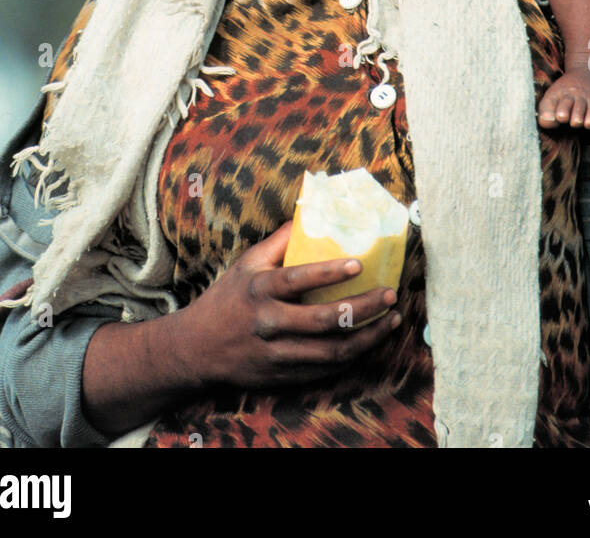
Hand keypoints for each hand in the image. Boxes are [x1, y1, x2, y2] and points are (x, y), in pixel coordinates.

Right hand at [177, 222, 401, 390]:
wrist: (197, 349)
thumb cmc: (228, 298)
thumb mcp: (247, 264)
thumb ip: (279, 241)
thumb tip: (310, 213)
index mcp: (260, 289)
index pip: (297, 279)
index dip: (329, 272)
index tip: (359, 263)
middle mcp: (269, 323)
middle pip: (323, 319)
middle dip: (363, 308)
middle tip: (390, 294)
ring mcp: (277, 353)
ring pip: (331, 351)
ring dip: (368, 337)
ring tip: (392, 319)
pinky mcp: (284, 376)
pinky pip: (325, 369)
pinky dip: (352, 356)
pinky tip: (371, 341)